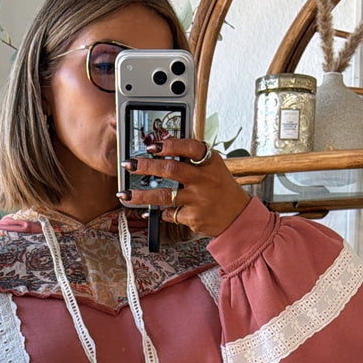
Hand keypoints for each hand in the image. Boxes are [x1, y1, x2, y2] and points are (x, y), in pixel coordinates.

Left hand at [119, 137, 248, 238]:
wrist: (237, 217)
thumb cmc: (222, 189)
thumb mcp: (213, 167)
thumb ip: (192, 158)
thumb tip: (161, 147)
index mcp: (211, 162)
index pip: (189, 147)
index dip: (169, 145)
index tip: (152, 145)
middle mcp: (205, 180)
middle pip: (171, 169)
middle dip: (146, 166)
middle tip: (129, 165)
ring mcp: (198, 200)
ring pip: (164, 196)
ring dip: (141, 196)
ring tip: (125, 194)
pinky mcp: (193, 217)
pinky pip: (169, 213)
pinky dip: (156, 212)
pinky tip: (147, 212)